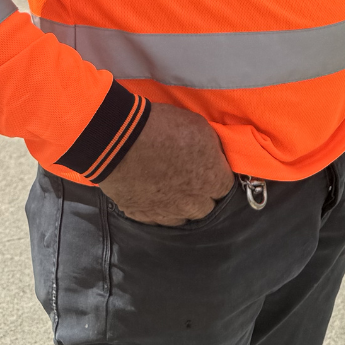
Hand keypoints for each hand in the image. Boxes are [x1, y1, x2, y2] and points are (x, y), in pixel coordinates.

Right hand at [99, 102, 233, 226]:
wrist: (119, 139)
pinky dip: (158, 207)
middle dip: (202, 194)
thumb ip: (211, 148)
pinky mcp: (143, 216)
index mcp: (211, 180)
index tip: (210, 167)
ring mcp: (167, 214)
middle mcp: (193, 203)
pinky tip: (152, 192)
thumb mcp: (199, 126)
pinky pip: (158, 218)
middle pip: (206, 207)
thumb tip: (213, 157)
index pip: (226, 187)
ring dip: (180, 204)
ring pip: (182, 217)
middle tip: (191, 177)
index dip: (217, 176)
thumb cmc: (162, 126)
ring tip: (170, 186)